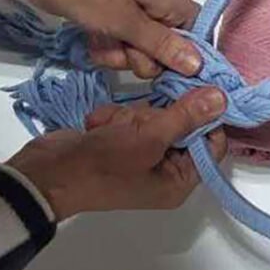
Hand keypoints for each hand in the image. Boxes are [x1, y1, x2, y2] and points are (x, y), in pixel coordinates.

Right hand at [7, 88, 227, 219]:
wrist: (46, 173)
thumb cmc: (102, 164)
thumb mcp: (149, 137)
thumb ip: (187, 116)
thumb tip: (223, 99)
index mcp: (179, 181)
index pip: (212, 143)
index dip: (207, 116)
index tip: (198, 88)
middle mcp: (165, 170)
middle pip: (182, 125)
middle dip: (156, 115)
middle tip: (137, 121)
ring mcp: (141, 155)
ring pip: (154, 117)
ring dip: (131, 116)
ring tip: (112, 127)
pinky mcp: (119, 142)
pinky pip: (130, 119)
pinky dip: (113, 118)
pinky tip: (97, 126)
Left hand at [8, 0, 200, 78]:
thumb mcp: (126, 22)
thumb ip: (162, 45)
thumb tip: (199, 64)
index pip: (196, 33)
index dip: (186, 55)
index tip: (168, 71)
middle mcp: (156, 6)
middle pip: (167, 48)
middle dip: (144, 59)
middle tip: (124, 51)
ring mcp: (131, 13)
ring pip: (140, 50)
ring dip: (121, 55)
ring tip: (101, 44)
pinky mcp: (110, 19)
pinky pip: (119, 44)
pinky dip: (106, 48)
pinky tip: (91, 42)